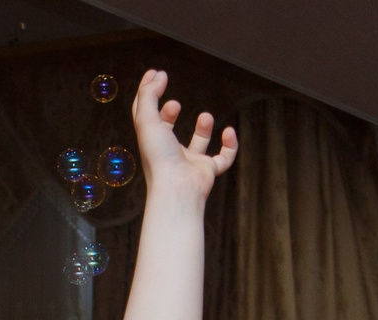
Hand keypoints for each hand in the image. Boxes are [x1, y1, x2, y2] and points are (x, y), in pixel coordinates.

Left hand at [131, 68, 236, 200]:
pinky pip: (223, 159)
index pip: (147, 116)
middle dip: (169, 114)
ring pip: (198, 145)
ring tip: (205, 116)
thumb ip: (149, 94)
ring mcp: (189, 163)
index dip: (148, 95)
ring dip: (203, 128)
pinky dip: (230, 146)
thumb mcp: (147, 119)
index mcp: (152, 141)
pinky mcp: (207, 171)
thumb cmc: (159, 156)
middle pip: (167, 131)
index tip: (156, 75)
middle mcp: (169, 152)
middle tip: (174, 104)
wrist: (176, 188)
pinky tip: (229, 132)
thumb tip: (158, 74)